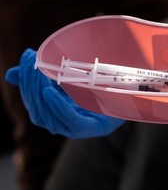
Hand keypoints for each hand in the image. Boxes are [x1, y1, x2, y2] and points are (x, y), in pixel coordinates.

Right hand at [6, 48, 124, 138]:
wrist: (133, 93)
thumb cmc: (103, 85)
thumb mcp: (73, 77)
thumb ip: (45, 76)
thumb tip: (11, 75)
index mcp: (61, 113)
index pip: (35, 104)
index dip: (26, 84)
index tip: (26, 60)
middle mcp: (66, 124)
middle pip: (39, 109)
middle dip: (31, 85)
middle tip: (31, 63)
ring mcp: (78, 128)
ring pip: (48, 116)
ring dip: (40, 93)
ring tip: (39, 74)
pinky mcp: (92, 128)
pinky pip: (69, 121)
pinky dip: (57, 107)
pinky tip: (50, 92)